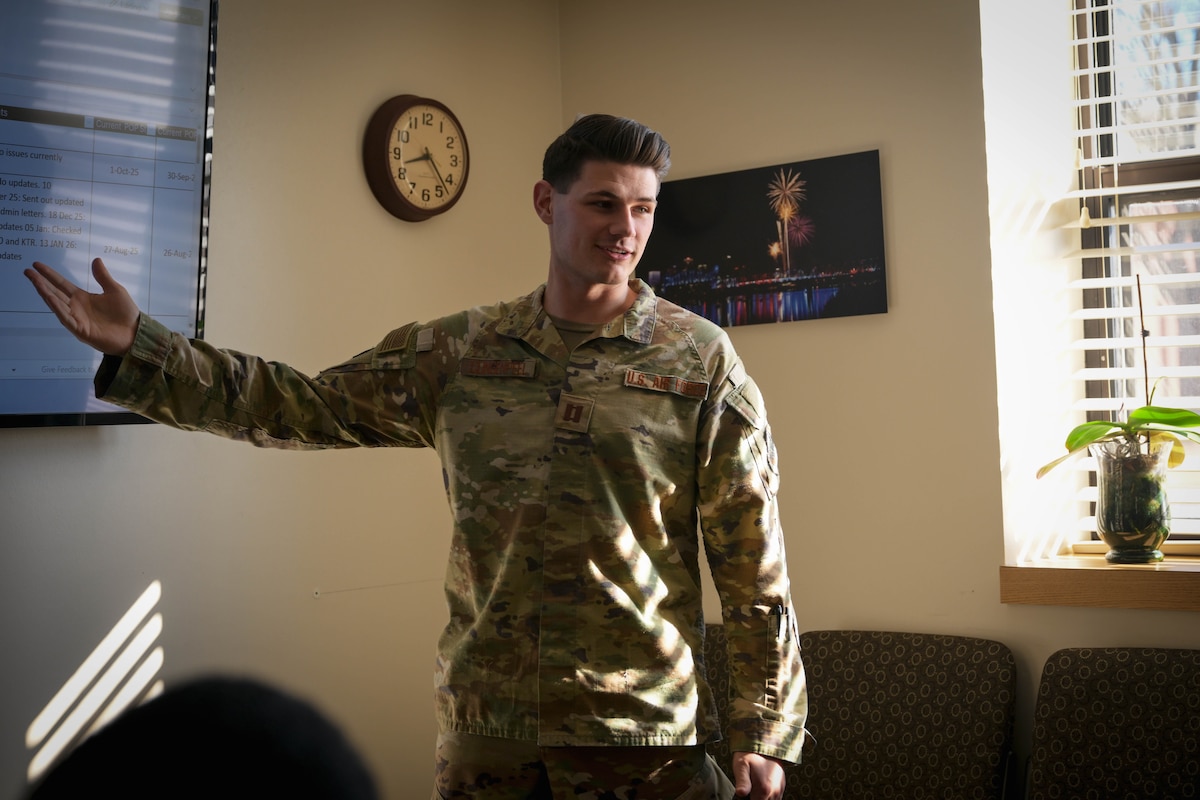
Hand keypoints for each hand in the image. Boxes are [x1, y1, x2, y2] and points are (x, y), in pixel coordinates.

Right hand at [24, 257, 138, 355]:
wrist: (135, 334)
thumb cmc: (126, 314)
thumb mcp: (115, 291)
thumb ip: (103, 277)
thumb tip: (96, 260)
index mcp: (82, 298)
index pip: (61, 284)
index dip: (49, 275)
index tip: (37, 265)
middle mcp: (76, 307)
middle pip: (54, 292)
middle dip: (40, 282)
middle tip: (27, 271)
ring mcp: (76, 319)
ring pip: (56, 304)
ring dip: (44, 292)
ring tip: (34, 280)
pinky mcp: (80, 330)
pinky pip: (65, 318)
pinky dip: (57, 308)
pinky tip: (49, 297)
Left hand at [732, 752, 785, 799]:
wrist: (764, 742)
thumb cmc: (750, 754)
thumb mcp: (741, 766)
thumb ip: (742, 782)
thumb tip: (740, 793)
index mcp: (764, 789)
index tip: (747, 795)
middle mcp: (774, 791)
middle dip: (756, 799)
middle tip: (750, 792)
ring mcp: (780, 788)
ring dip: (763, 799)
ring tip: (755, 790)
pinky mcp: (782, 785)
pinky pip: (776, 797)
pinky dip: (769, 797)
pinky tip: (762, 790)